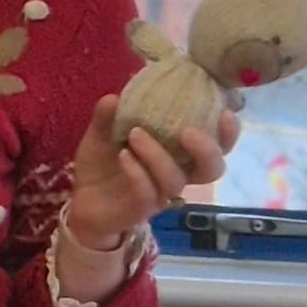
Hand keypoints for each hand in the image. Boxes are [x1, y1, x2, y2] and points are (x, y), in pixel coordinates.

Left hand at [64, 95, 235, 248]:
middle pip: (211, 169)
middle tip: (188, 131)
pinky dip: (137, 172)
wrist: (79, 201)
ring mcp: (159, 194)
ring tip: (135, 133)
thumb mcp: (101, 135)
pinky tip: (123, 155)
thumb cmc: (102, 165)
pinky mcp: (140, 209)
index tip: (226, 112)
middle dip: (207, 150)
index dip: (227, 133)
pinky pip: (147, 193)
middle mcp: (176, 175)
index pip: (216, 146)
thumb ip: (108, 117)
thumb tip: (114, 97)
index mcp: (178, 154)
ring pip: (175, 180)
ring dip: (158, 154)